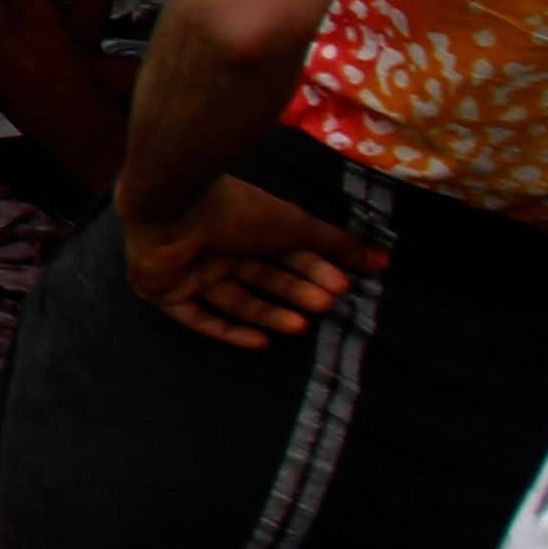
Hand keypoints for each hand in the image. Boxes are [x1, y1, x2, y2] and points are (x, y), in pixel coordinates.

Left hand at [119, 172, 371, 350]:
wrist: (173, 206)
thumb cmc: (236, 209)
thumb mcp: (294, 225)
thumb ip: (335, 243)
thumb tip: (383, 260)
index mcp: (245, 226)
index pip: (285, 254)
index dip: (314, 269)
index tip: (345, 284)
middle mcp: (218, 247)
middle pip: (263, 278)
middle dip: (296, 291)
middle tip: (328, 304)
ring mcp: (190, 270)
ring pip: (235, 299)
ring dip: (270, 314)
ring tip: (303, 325)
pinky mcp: (165, 291)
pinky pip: (197, 317)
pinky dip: (228, 330)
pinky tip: (262, 343)